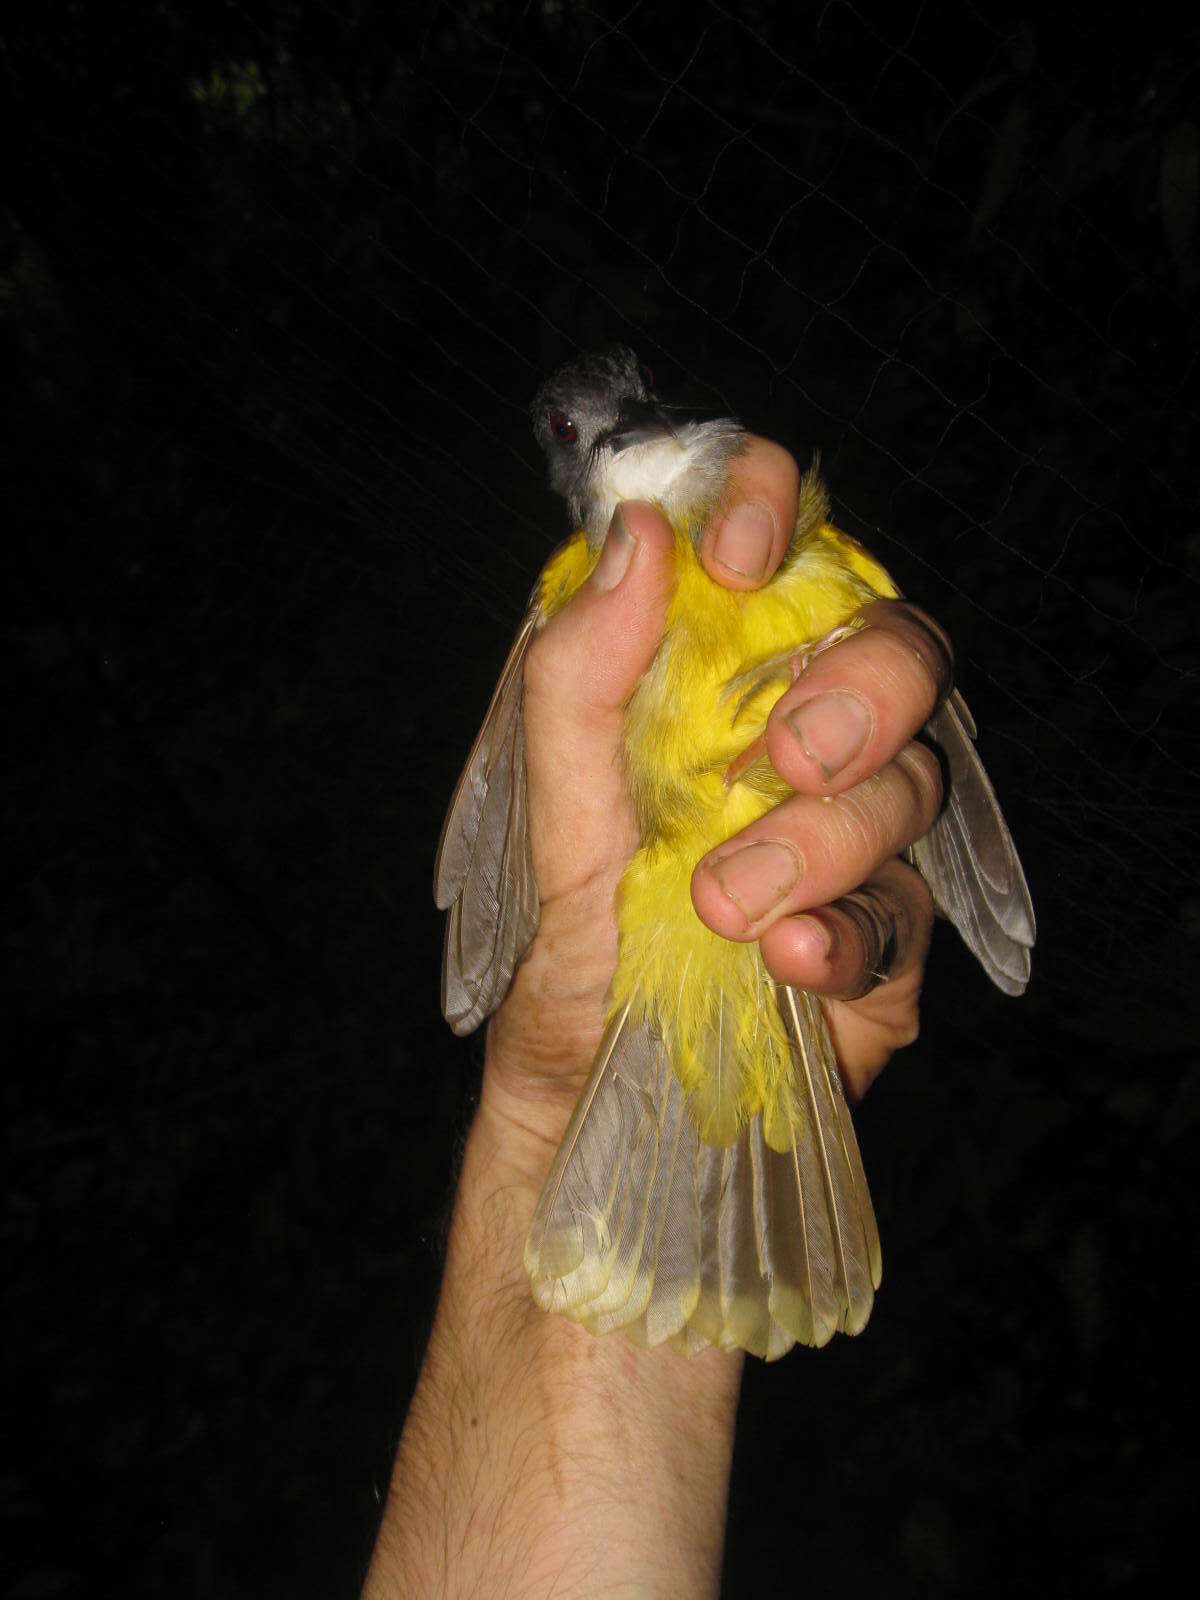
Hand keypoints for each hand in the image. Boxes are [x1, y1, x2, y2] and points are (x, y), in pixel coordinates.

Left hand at [482, 439, 945, 1185]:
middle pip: (899, 649)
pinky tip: (787, 963)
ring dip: (820, 841)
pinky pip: (907, 910)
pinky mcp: (889, 939)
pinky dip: (849, 933)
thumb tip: (636, 534)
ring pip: (909, 783)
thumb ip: (580, 677)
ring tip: (721, 909)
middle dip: (859, 689)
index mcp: (719, 687)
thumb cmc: (570, 943)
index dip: (773, 512)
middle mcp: (800, 742)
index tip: (733, 554)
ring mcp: (855, 838)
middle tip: (785, 757)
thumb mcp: (554, 811)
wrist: (593, 1091)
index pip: (782, 545)